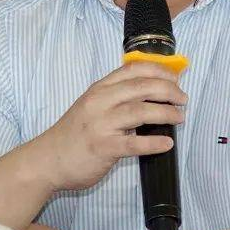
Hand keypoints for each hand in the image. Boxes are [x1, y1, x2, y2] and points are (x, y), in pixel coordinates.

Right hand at [40, 62, 186, 190]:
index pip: (133, 69)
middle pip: (141, 87)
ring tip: (179, 117)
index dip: (158, 70)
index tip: (175, 78)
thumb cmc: (73, 134)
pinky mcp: (103, 148)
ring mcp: (101, 124)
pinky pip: (134, 144)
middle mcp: (99, 102)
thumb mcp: (91, 105)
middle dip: (168, 90)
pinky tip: (167, 143)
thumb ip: (115, 97)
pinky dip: (154, 143)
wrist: (47, 160)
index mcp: (99, 89)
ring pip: (140, 111)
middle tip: (182, 99)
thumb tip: (151, 92)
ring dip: (166, 113)